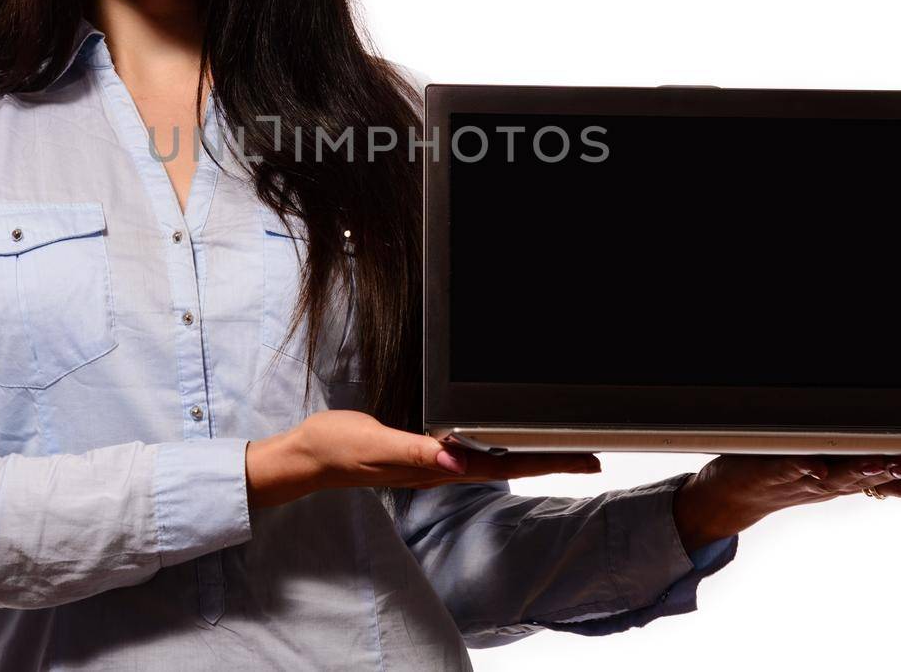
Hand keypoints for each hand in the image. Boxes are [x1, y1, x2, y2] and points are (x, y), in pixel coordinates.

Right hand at [245, 410, 601, 509]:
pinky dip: (497, 440)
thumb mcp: (376, 444)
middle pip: (510, 462)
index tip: (587, 457)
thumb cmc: (338, 448)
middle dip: (551, 456)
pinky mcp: (422, 449)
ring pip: (494, 456)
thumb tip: (458, 459)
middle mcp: (443, 467)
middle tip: (592, 450)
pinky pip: (471, 446)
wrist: (309, 456)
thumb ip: (417, 452)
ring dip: (529, 450)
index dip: (549, 459)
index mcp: (439, 466)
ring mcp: (434, 460)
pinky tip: (502, 434)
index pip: (506, 464)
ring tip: (560, 442)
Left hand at [671, 453, 900, 550]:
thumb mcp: (830, 459)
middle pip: (880, 479)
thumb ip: (861, 446)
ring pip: (841, 477)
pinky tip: (813, 465)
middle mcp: (837, 482)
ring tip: (890, 463)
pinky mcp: (772, 472)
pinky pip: (789, 471)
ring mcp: (806, 480)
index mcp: (854, 476)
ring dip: (866, 471)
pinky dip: (802, 469)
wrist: (734, 496)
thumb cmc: (786, 468)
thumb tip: (897, 421)